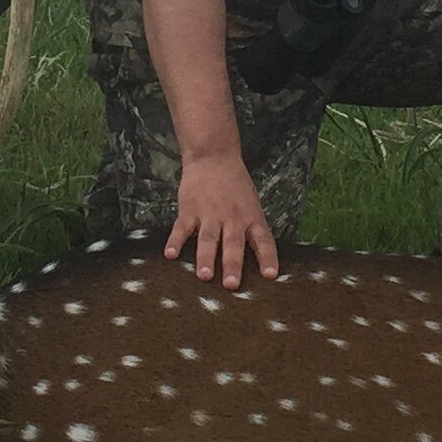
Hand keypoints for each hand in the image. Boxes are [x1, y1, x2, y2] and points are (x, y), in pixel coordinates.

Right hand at [166, 150, 280, 287]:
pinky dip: (175, 242)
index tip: (270, 276)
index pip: (263, 240)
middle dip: (232, 264)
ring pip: (208, 239)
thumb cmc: (236, 186)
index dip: (268, 258)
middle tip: (231, 285)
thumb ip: (252, 230)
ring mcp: (209, 214)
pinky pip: (181, 229)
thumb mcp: (252, 205)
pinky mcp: (189, 210)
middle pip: (233, 243)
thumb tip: (258, 261)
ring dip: (205, 258)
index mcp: (251, 217)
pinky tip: (170, 255)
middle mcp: (232, 217)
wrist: (213, 157)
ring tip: (204, 276)